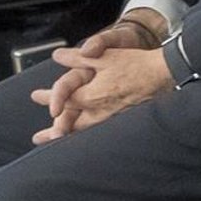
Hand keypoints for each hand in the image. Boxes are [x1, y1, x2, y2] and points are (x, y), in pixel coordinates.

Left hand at [30, 32, 170, 141]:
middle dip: (53, 130)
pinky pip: (100, 133)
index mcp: (91, 95)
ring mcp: (112, 119)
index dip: (48, 98)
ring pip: (85, 132)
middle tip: (39, 137)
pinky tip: (87, 141)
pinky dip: (88, 138)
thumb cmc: (136, 65)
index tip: (36, 96)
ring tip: (59, 145)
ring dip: (69, 138)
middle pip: (70, 124)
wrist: (164, 75)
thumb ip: (78, 57)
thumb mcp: (104, 56)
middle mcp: (99, 111)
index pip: (63, 99)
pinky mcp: (124, 122)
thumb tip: (58, 56)